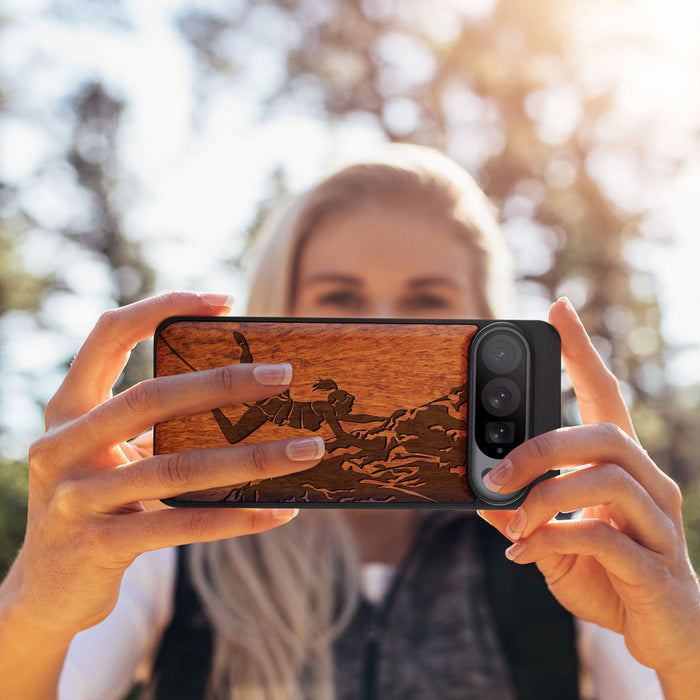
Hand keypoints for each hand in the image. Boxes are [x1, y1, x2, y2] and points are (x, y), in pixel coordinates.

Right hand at [3, 292, 323, 639]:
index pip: (108, 335)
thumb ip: (154, 426)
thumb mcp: (110, 455)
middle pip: (151, 398)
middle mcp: (62, 446)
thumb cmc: (97, 503)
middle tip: (284, 375)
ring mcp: (76, 498)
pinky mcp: (99, 546)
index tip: (224, 300)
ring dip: (253, 459)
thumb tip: (244, 398)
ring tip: (307, 450)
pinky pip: (183, 525)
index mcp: (68, 410)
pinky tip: (281, 511)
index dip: (162, 307)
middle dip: (223, 383)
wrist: (46, 590)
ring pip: (178, 468)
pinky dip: (237, 518)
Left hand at [478, 298, 699, 691]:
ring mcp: (659, 524)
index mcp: (622, 468)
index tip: (558, 309)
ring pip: (606, 479)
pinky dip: (553, 540)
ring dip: (545, 497)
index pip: (605, 395)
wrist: (664, 635)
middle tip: (494, 472)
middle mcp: (649, 484)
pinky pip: (604, 538)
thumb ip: (523, 516)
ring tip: (512, 522)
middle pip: (604, 434)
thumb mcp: (554, 540)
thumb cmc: (610, 577)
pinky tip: (524, 554)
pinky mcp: (657, 566)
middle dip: (541, 447)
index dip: (582, 352)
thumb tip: (480, 497)